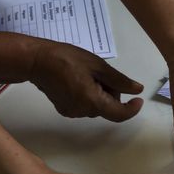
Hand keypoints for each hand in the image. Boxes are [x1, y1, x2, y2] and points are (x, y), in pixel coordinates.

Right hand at [29, 41, 143, 121]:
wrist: (36, 61)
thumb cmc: (66, 59)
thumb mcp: (98, 66)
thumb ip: (119, 81)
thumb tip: (137, 90)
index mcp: (92, 102)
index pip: (119, 114)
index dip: (132, 109)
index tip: (138, 99)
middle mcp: (82, 112)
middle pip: (108, 107)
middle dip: (111, 92)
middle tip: (101, 73)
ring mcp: (72, 112)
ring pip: (97, 106)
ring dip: (100, 93)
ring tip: (87, 74)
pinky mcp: (64, 109)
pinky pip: (85, 105)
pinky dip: (89, 95)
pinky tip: (78, 80)